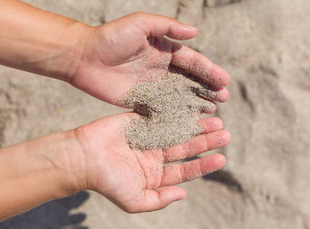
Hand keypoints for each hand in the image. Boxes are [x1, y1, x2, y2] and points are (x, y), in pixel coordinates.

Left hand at [70, 12, 229, 106]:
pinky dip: (177, 114)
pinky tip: (189, 120)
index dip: (209, 71)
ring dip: (197, 102)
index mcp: (164, 50)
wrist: (84, 57)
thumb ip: (167, 26)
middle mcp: (161, 68)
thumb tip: (195, 32)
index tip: (225, 81)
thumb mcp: (140, 23)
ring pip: (180, 95)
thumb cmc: (111, 37)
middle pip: (190, 80)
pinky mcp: (141, 100)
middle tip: (224, 98)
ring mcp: (152, 86)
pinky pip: (163, 107)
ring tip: (213, 110)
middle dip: (208, 88)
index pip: (192, 61)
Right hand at [73, 113, 230, 211]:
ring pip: (179, 131)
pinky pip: (165, 116)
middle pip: (186, 148)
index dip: (204, 165)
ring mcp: (149, 137)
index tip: (222, 157)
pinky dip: (180, 113)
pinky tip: (194, 109)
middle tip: (225, 133)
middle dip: (206, 141)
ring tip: (217, 119)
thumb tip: (184, 194)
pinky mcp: (141, 120)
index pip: (186, 171)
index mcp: (155, 175)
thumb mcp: (134, 200)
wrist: (83, 156)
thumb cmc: (107, 181)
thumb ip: (159, 199)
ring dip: (198, 127)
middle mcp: (155, 156)